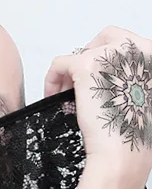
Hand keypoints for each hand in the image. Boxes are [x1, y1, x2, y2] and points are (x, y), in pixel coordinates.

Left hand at [44, 26, 151, 180]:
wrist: (122, 150)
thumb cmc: (130, 132)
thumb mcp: (138, 95)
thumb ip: (128, 80)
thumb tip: (106, 79)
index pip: (125, 44)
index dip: (106, 59)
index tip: (97, 81)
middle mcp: (137, 48)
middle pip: (104, 38)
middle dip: (88, 57)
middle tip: (78, 83)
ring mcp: (112, 53)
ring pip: (80, 51)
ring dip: (70, 72)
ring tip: (64, 95)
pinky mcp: (86, 64)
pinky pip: (59, 63)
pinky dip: (52, 79)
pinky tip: (52, 96)